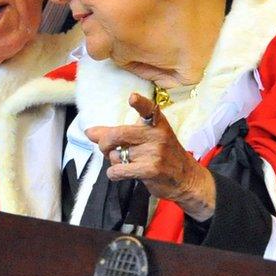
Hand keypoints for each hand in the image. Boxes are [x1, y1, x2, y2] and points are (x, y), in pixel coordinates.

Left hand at [85, 92, 215, 221]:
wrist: (186, 178)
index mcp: (156, 122)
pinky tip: (120, 173)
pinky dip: (113, 173)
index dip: (139, 103)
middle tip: (104, 148)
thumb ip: (116, 133)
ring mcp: (155, 153)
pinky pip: (119, 170)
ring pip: (117, 155)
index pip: (148, 109)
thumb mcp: (144, 138)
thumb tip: (89, 132)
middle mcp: (157, 135)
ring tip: (125, 162)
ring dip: (113, 161)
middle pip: (118, 134)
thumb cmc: (161, 155)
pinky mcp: (151, 170)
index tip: (132, 97)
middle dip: (104, 143)